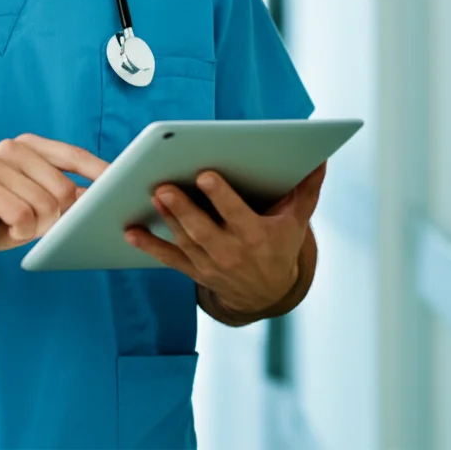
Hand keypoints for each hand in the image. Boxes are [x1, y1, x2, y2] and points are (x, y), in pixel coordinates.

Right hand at [0, 134, 108, 263]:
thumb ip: (64, 195)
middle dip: (58, 217)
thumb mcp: (37, 203)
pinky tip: (4, 226)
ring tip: (16, 223)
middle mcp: (13, 148)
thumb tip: (102, 199)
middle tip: (37, 224)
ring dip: (36, 227)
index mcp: (30, 146)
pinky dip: (20, 231)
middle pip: (64, 188)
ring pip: (45, 205)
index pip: (75, 155)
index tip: (123, 186)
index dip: (101, 172)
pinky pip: (23, 216)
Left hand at [124, 161, 326, 313]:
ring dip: (167, 219)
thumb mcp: (296, 220)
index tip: (205, 176)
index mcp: (256, 236)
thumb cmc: (280, 244)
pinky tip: (129, 231)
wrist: (269, 293)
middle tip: (164, 186)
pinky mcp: (194, 271)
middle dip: (184, 209)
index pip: (237, 215)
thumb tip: (321, 158)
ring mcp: (211, 264)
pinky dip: (149, 246)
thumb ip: (306, 189)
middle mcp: (232, 253)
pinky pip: (169, 258)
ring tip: (151, 195)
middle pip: (204, 229)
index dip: (222, 197)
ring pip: (185, 241)